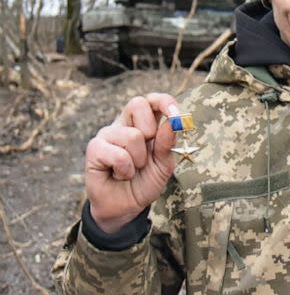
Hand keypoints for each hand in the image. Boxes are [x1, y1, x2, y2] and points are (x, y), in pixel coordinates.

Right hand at [84, 93, 177, 232]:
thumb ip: (167, 143)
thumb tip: (173, 122)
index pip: (153, 100)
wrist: (126, 207)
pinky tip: (119, 175)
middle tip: (148, 153)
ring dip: (139, 160)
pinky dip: (126, 170)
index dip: (165, 102)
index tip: (177, 115)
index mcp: (144, 123)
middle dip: (150, 130)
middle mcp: (124, 124)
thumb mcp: (163, 164)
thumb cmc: (145, 181)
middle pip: (138, 103)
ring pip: (133, 135)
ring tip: (132, 170)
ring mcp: (107, 134)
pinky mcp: (94, 148)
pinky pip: (119, 155)